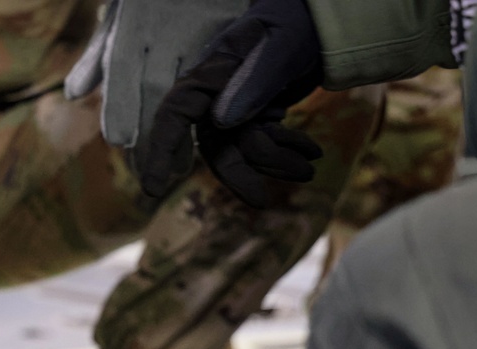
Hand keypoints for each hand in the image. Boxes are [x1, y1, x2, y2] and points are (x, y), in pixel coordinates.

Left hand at [64, 0, 247, 176]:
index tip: (119, 142)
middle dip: (150, 133)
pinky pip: (219, 82)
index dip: (121, 105)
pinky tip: (203, 143)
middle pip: (156, 86)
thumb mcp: (121, 11)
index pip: (121, 64)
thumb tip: (74, 95)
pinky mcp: (230, 33)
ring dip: (184, 134)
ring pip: (190, 90)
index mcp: (135, 16)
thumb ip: (99, 53)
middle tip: (146, 175)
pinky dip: (210, 115)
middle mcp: (167, 24)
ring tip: (176, 170)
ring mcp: (202, 29)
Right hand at [140, 0, 324, 207]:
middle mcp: (217, 94)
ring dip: (276, 162)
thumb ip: (253, 82)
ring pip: (244, 149)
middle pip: (215, 144)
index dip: (161, 150)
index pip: (175, 114)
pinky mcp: (258, 113)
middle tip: (261, 200)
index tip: (155, 189)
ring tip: (310, 166)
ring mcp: (237, 106)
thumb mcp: (280, 48)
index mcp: (211, 73)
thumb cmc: (297, 22)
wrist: (321, 20)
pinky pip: (263, 143)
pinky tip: (312, 151)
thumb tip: (222, 122)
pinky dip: (287, 150)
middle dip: (239, 174)